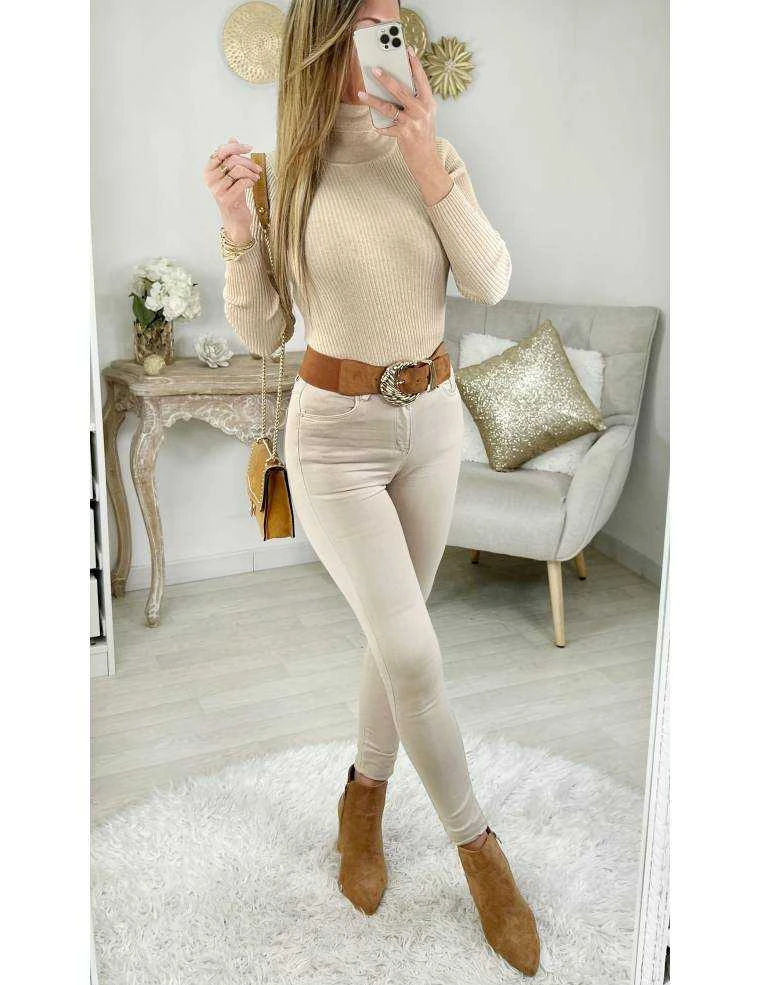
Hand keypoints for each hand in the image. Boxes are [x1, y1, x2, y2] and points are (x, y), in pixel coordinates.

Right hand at [203, 136, 261, 244]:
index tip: (250, 148)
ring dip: (251, 172)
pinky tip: (252, 184)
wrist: (236, 218)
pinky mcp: (225, 199)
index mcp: (208, 170)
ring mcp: (216, 189)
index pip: (222, 150)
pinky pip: (241, 182)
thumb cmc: (234, 195)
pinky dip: (250, 181)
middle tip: (257, 168)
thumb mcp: (232, 174)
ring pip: (237, 169)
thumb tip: (232, 138)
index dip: (237, 146)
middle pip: (232, 159)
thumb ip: (230, 157)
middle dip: (248, 162)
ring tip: (256, 177)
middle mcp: (209, 179)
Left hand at [357, 47, 453, 205]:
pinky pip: (387, 127)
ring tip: (362, 93)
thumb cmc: (423, 134)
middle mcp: (422, 110)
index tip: (407, 49)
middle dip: (387, 78)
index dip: (414, 64)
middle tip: (375, 69)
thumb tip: (393, 86)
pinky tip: (374, 124)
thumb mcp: (425, 115)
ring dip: (373, 100)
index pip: (421, 79)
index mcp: (429, 102)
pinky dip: (380, 126)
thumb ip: (414, 100)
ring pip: (389, 107)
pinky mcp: (404, 135)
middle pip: (401, 90)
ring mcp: (413, 123)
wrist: (427, 160)